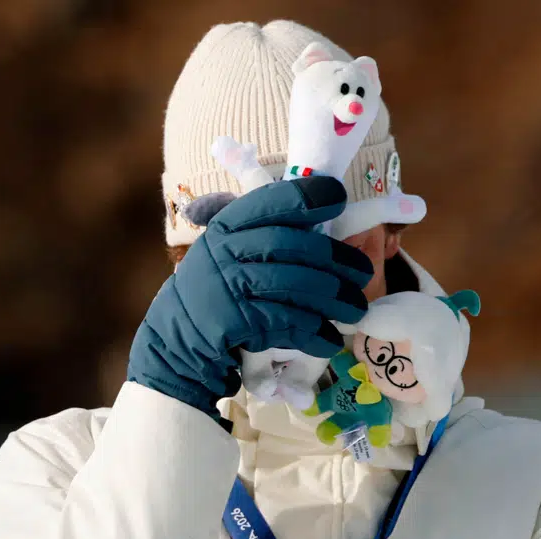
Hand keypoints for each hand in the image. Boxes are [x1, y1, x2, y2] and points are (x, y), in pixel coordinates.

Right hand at [127, 176, 373, 420]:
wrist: (177, 339)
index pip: (272, 201)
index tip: (339, 199)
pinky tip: (329, 339)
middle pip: (293, 245)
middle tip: (364, 273)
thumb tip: (321, 220)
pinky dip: (314, 332)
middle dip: (336, 259)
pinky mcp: (237, 321)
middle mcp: (226, 250)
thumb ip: (261, 233)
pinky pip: (287, 322)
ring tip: (355, 310)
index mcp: (227, 226)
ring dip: (334, 299)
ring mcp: (230, 285)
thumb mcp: (226, 251)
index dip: (310, 197)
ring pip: (296, 284)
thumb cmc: (215, 291)